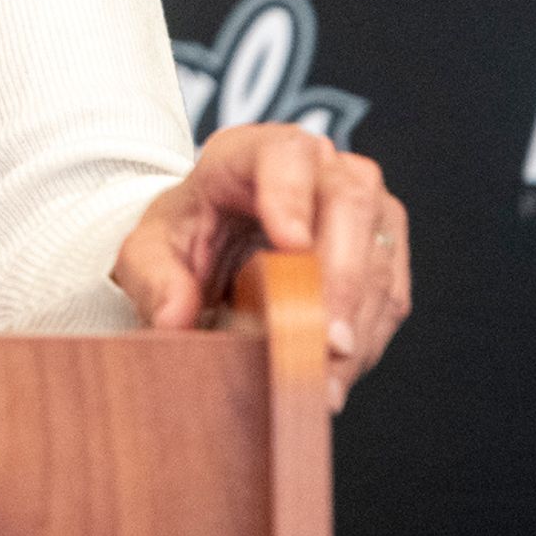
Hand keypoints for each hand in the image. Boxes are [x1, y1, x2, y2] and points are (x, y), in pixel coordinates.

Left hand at [111, 123, 409, 409]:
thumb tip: (175, 317)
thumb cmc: (185, 239)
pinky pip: (389, 294)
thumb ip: (153, 280)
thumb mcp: (146, 254)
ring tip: (322, 384)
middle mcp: (318, 167)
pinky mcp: (382, 250)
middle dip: (341, 277)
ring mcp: (360, 204)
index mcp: (250, 152)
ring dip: (355, 326)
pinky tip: (334, 377)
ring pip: (377, 254)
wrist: (216, 252)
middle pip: (350, 200)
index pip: (284, 153)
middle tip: (325, 343)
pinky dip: (365, 342)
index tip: (292, 246)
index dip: (291, 195)